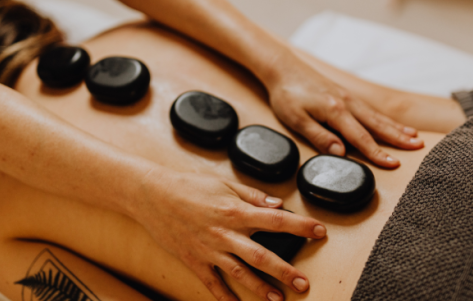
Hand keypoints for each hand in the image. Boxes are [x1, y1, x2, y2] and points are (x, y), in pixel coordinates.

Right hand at [134, 168, 326, 300]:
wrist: (152, 196)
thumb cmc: (188, 186)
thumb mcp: (223, 183)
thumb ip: (252, 195)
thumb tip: (277, 204)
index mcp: (235, 211)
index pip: (276, 219)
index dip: (300, 226)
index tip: (320, 231)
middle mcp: (225, 233)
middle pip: (261, 255)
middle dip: (285, 271)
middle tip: (304, 283)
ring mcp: (209, 250)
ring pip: (240, 273)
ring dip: (261, 288)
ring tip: (278, 300)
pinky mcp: (195, 260)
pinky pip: (213, 283)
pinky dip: (225, 297)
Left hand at [266, 52, 422, 167]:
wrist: (284, 68)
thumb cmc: (287, 95)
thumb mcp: (296, 119)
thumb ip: (319, 136)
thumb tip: (341, 153)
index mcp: (335, 111)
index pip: (360, 137)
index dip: (377, 153)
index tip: (393, 164)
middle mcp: (347, 103)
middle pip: (377, 125)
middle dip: (398, 138)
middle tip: (419, 148)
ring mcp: (348, 98)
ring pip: (376, 116)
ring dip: (396, 127)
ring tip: (414, 137)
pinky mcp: (345, 95)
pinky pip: (370, 110)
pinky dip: (384, 118)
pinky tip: (391, 124)